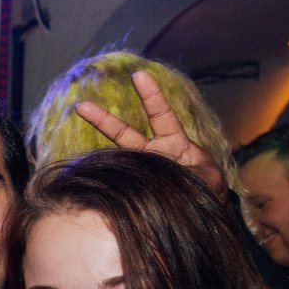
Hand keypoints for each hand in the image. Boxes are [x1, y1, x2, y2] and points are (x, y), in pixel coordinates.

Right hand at [75, 70, 225, 196]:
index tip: (139, 75)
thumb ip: (191, 175)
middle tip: (81, 105)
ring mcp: (138, 172)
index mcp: (173, 144)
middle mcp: (151, 155)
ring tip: (82, 174)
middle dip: (102, 119)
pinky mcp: (131, 192)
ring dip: (100, 166)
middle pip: (123, 134)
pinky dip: (112, 193)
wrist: (198, 213)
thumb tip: (165, 181)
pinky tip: (102, 198)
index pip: (161, 115)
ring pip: (116, 164)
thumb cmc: (206, 190)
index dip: (151, 95)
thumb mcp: (207, 179)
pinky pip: (119, 188)